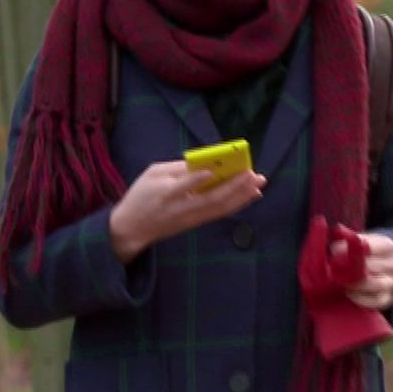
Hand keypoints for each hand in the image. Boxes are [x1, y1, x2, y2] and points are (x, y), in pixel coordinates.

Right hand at [108, 161, 265, 262]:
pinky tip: (250, 195)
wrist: (133, 228)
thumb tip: (204, 163)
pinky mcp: (196, 222)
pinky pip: (220, 212)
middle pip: (210, 199)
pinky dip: (236, 203)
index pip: (181, 187)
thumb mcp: (151, 175)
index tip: (211, 170)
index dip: (195, 180)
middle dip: (234, 186)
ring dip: (241, 196)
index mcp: (164, 194)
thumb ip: (176, 169)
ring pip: (220, 208)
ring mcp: (191, 218)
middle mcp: (181, 208)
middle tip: (253, 174)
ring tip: (258, 184)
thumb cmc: (141, 196)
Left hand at [336, 232, 392, 310]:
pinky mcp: (388, 299)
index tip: (334, 252)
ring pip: (372, 284)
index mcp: (388, 246)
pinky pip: (374, 301)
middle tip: (331, 270)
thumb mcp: (358, 240)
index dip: (350, 250)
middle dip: (349, 268)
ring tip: (338, 281)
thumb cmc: (363, 253)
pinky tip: (348, 294)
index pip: (370, 247)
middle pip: (369, 267)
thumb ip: (347, 238)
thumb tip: (336, 242)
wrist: (379, 268)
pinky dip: (359, 298)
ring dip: (353, 283)